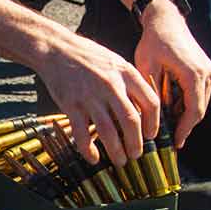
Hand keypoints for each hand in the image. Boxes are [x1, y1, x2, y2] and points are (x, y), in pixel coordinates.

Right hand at [35, 31, 159, 165]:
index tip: (150, 135)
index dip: (154, 124)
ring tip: (119, 161)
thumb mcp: (115, 62)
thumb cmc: (87, 56)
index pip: (151, 103)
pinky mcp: (71, 105)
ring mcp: (90, 96)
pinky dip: (89, 150)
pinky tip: (93, 158)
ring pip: (109, 131)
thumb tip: (142, 109)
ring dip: (116, 151)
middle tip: (135, 155)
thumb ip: (129, 82)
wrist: (55, 49)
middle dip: (136, 144)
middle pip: (132, 121)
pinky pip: (82, 134)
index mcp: (126, 73)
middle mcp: (111, 85)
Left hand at [134, 0, 210, 147]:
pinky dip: (189, 104)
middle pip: (200, 110)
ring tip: (171, 130)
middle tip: (172, 141)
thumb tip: (146, 117)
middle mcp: (206, 74)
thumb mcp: (146, 68)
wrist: (166, 19)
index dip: (184, 130)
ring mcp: (209, 71)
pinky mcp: (206, 69)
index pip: (193, 111)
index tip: (175, 143)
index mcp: (193, 74)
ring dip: (188, 116)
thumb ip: (150, 92)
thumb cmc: (154, 41)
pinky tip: (174, 112)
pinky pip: (200, 93)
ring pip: (202, 103)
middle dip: (186, 127)